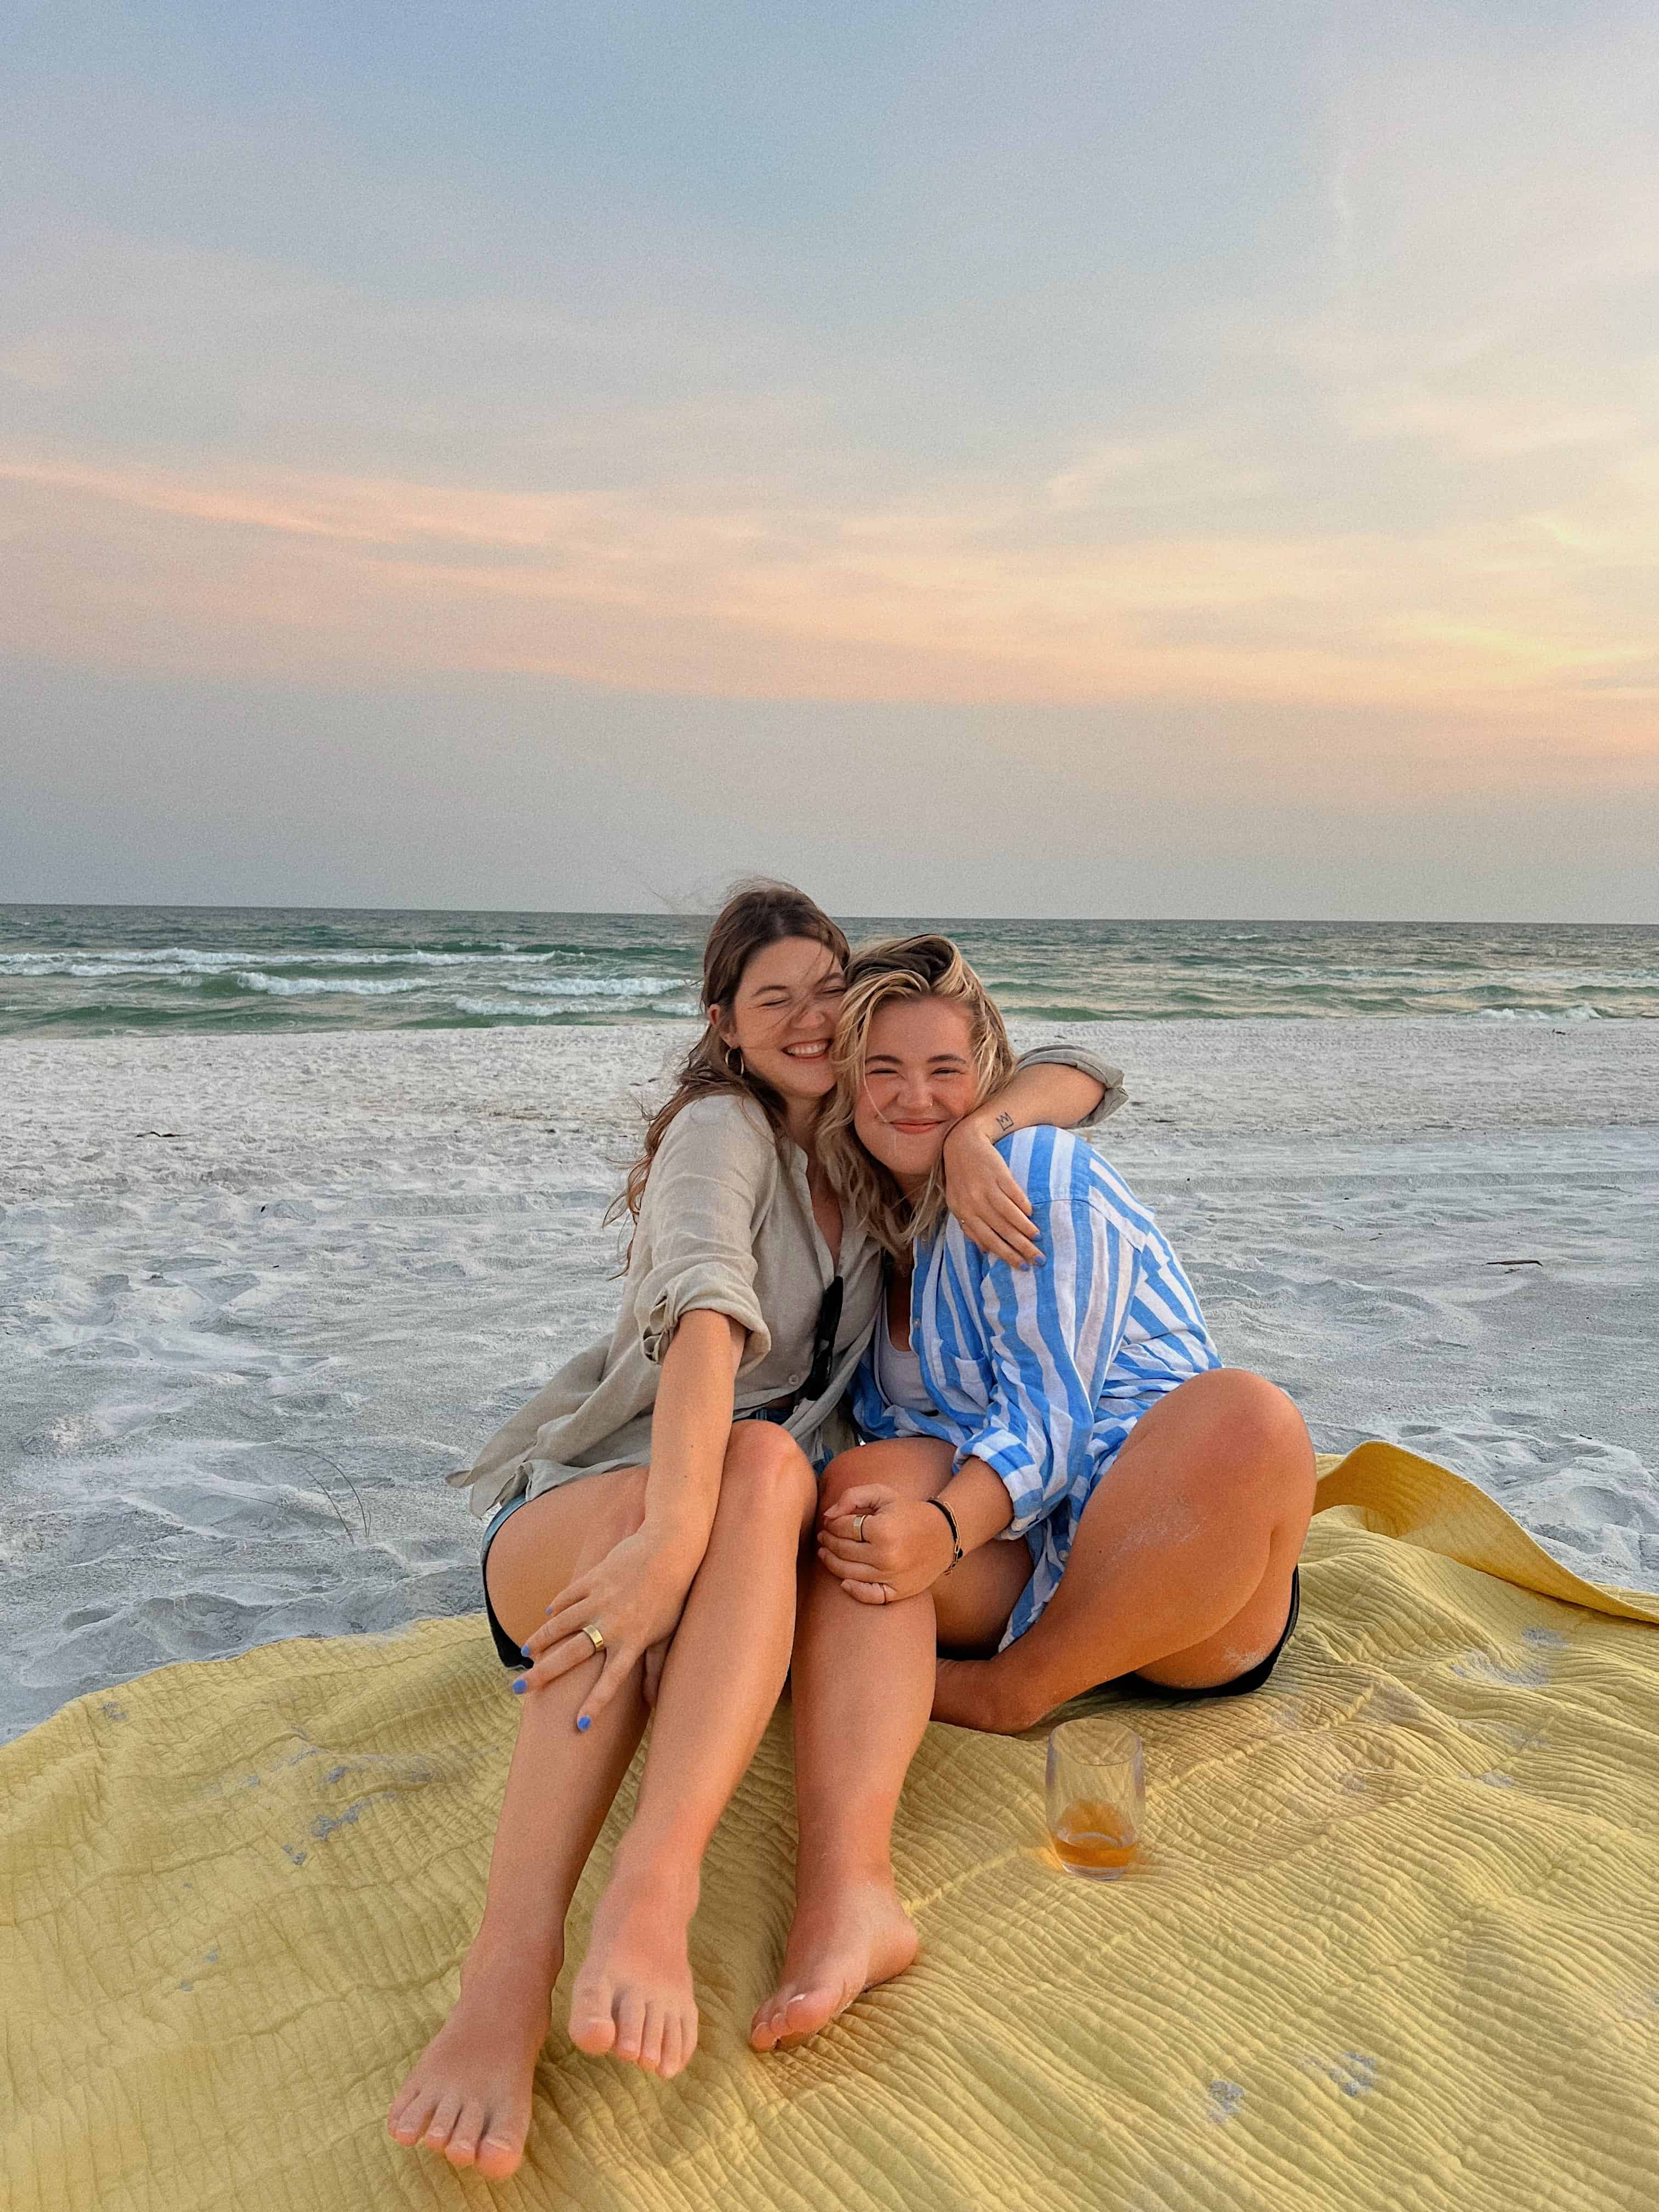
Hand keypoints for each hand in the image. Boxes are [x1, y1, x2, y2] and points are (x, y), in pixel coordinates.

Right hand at [519, 1525, 698, 1727]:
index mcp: (633, 1641)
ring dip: (541, 1638)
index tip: (578, 1725)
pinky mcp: (593, 1579)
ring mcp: (600, 1600)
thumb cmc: (672, 1595)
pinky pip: (567, 1597)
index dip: (596, 1703)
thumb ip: (654, 1668)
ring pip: (561, 1624)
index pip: (612, 1681)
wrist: (669, 1548)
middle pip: (572, 1654)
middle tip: (519, 1687)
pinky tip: (547, 1616)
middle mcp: (613, 1624)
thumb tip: (655, 1702)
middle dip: (544, 1673)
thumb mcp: (665, 1634)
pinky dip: (556, 1607)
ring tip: (526, 1653)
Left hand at [818, 1484, 957, 1604]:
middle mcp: (886, 1556)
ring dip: (831, 1562)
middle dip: (828, 1541)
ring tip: (825, 1553)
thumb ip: (852, 1497)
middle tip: (823, 1537)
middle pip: (842, 1550)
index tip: (829, 1522)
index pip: (842, 1528)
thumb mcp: (883, 1494)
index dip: (831, 1524)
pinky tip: (844, 1582)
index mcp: (882, 1529)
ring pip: (848, 1573)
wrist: (944, 1534)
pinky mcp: (898, 1591)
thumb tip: (827, 1515)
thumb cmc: (908, 1511)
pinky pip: (868, 1596)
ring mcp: (891, 1577)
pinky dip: (853, 1590)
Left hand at [942, 1121, 1040, 1266]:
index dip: (1006, 1254)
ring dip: (1025, 1228)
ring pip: (1008, 1214)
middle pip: (1001, 1230)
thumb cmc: (961, 1178)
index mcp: (962, 1212)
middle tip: (1038, 1259)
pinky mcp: (998, 1173)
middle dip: (1021, 1247)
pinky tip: (1031, 1214)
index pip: (987, 1239)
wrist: (962, 1143)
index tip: (1022, 1265)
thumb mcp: (957, 1203)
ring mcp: (985, 1187)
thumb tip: (985, 1251)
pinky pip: (1013, 1194)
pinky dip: (1022, 1205)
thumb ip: (969, 1227)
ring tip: (1037, 1238)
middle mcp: (973, 1202)